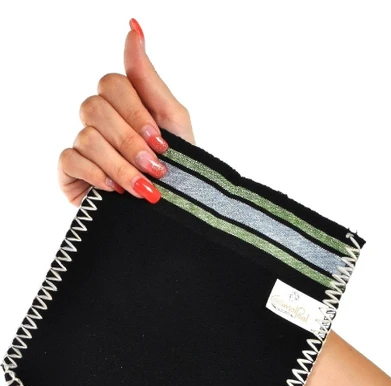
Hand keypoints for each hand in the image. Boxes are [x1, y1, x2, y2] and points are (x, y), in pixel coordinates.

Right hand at [58, 18, 194, 206]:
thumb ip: (149, 79)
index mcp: (123, 103)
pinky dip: (97, 174)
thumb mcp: (173, 120)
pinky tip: (114, 189)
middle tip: (154, 167)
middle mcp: (99, 119)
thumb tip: (134, 29)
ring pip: (87, 137)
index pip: (112, 83)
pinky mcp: (70, 170)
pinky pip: (71, 159)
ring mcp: (83, 144)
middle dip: (130, 142)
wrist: (175, 210)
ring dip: (120, 164)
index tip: (160, 140)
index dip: (135, 112)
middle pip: (95, 107)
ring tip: (143, 187)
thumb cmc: (178, 165)